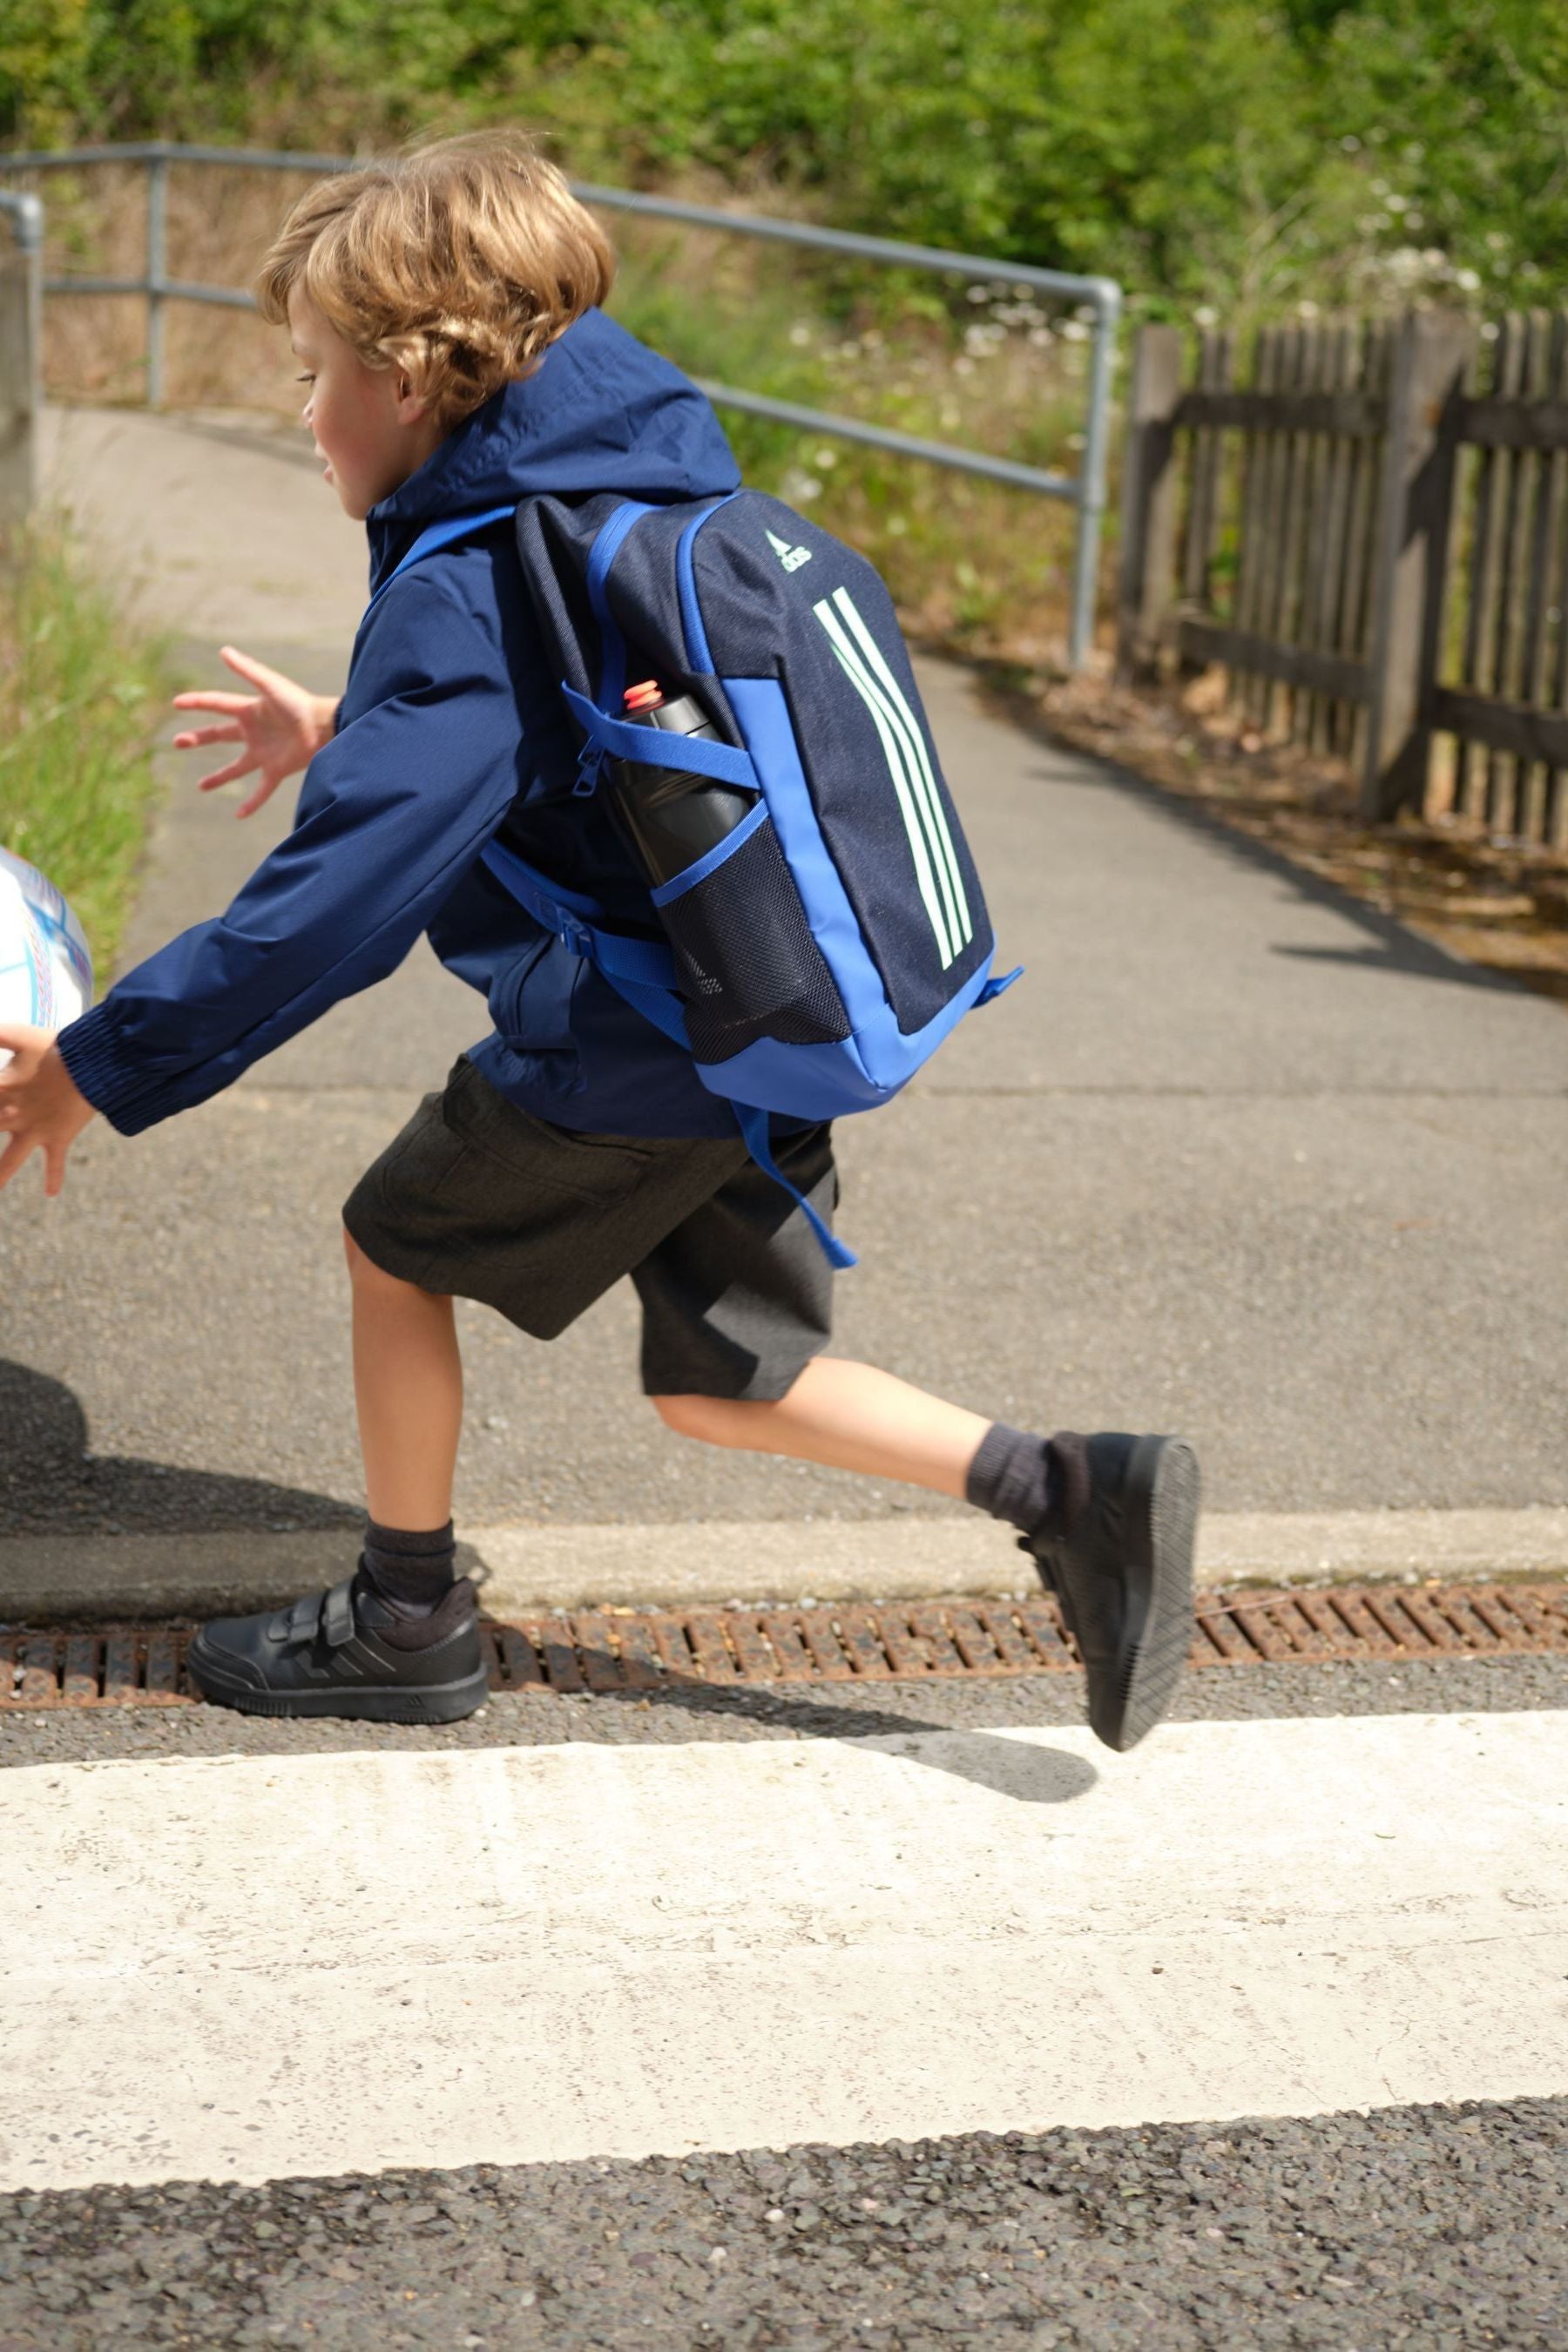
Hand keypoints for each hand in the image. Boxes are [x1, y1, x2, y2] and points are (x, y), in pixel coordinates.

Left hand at [0, 1027, 96, 1198]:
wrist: (92, 1064)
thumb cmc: (57, 1047)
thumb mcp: (22, 1036)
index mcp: (2, 1088)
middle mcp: (14, 1115)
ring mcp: (35, 1130)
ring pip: (10, 1159)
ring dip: (1, 1175)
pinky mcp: (57, 1137)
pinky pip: (55, 1161)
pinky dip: (54, 1178)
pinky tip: (51, 1194)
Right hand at [171, 646, 340, 818]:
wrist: (326, 727)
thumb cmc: (299, 703)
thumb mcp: (270, 685)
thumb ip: (248, 670)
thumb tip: (224, 651)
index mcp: (249, 710)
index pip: (217, 704)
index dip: (197, 702)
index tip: (176, 703)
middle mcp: (253, 732)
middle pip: (219, 735)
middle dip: (198, 738)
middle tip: (177, 742)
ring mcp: (264, 753)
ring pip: (236, 768)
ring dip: (219, 777)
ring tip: (201, 787)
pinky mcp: (276, 769)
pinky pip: (262, 790)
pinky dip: (252, 803)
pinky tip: (239, 815)